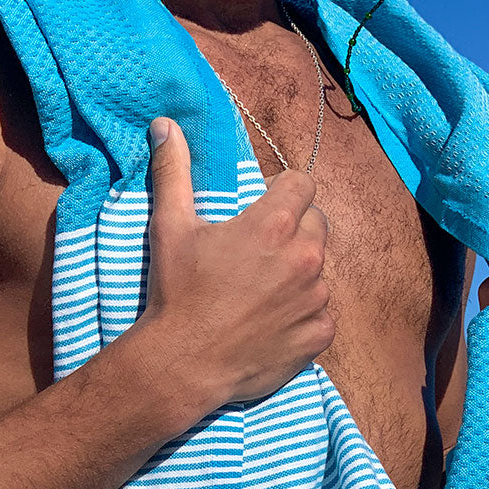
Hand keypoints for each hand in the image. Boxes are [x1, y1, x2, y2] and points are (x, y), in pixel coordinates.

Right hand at [134, 117, 333, 408]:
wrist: (184, 364)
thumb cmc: (177, 293)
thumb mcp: (170, 227)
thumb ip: (174, 171)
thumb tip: (165, 124)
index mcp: (275, 224)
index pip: (303, 184)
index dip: (283, 191)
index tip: (264, 207)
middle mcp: (305, 258)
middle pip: (316, 224)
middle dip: (294, 229)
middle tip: (261, 252)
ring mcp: (316, 299)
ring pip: (320, 270)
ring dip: (299, 274)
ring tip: (262, 292)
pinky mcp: (320, 335)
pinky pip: (322, 314)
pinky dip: (304, 316)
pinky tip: (273, 322)